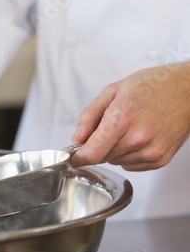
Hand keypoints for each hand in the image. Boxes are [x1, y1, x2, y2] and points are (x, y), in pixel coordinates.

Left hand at [71, 64, 189, 170]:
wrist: (187, 90)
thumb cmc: (152, 86)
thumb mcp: (113, 91)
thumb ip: (90, 116)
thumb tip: (77, 138)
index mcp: (123, 117)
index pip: (93, 152)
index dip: (79, 157)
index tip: (73, 156)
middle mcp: (139, 137)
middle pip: (103, 157)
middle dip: (98, 146)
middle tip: (109, 127)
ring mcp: (152, 150)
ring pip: (116, 162)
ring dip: (114, 150)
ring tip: (128, 128)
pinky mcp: (160, 159)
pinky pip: (131, 165)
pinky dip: (128, 155)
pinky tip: (138, 137)